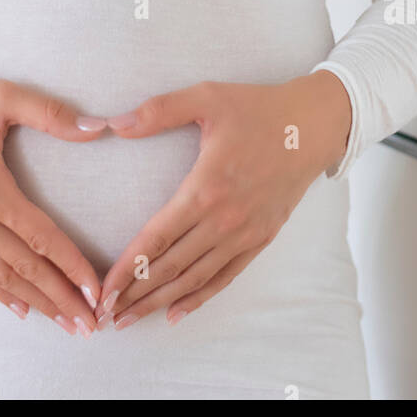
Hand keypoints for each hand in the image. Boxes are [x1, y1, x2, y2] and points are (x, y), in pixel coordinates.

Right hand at [0, 44, 106, 337]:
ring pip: (0, 277)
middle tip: (90, 324)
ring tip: (63, 322)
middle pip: (25, 268)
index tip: (96, 290)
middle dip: (60, 298)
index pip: (41, 238)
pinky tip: (19, 307)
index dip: (72, 266)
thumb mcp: (4, 96)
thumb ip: (53, 115)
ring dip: (35, 302)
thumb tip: (99, 127)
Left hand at [94, 72, 351, 329]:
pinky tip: (176, 313)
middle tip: (105, 316)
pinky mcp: (262, 239)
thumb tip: (115, 124)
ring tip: (130, 319)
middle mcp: (224, 219)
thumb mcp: (206, 97)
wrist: (313, 126)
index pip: (157, 238)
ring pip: (195, 278)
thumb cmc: (257, 109)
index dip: (127, 267)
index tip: (103, 290)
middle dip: (135, 294)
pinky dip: (199, 298)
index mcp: (206, 187)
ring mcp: (245, 234)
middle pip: (171, 267)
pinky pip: (225, 277)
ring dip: (160, 302)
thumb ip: (158, 111)